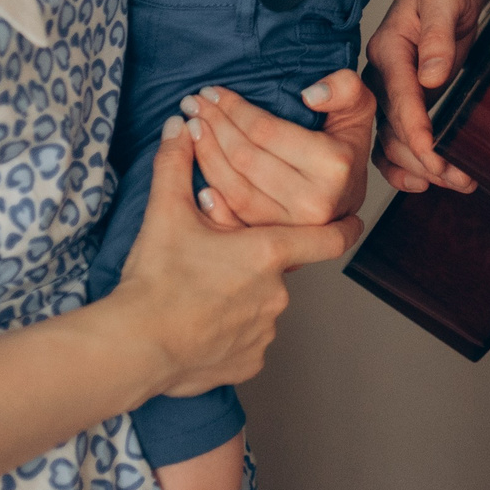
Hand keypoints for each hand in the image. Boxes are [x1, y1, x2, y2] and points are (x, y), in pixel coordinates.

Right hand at [110, 115, 357, 397]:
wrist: (135, 348)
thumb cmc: (156, 280)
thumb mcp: (166, 215)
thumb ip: (175, 166)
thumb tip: (179, 127)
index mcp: (268, 252)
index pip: (329, 238)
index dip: (344, 228)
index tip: (354, 222)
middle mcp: (277, 293)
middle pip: (277, 270)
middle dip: (253, 264)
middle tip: (215, 263)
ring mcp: (265, 331)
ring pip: (261, 306)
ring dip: (241, 298)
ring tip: (201, 295)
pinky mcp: (249, 362)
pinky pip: (247, 341)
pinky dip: (230, 333)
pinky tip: (201, 326)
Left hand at [178, 72, 373, 227]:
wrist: (348, 200)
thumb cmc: (344, 149)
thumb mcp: (357, 109)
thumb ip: (345, 89)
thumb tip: (311, 95)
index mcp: (333, 166)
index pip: (266, 131)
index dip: (234, 109)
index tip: (213, 92)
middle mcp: (313, 202)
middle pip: (245, 158)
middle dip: (213, 125)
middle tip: (192, 104)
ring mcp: (292, 229)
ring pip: (234, 188)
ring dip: (204, 155)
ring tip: (190, 129)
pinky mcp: (275, 244)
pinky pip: (232, 219)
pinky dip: (209, 197)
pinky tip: (192, 174)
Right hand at [365, 0, 481, 193]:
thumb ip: (437, 35)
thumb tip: (431, 75)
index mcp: (388, 46)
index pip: (398, 93)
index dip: (413, 125)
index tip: (431, 150)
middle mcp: (383, 72)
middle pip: (392, 125)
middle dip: (421, 156)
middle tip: (452, 176)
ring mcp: (392, 89)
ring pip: (392, 139)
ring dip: (419, 167)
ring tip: (454, 182)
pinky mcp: (405, 101)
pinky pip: (395, 139)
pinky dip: (404, 165)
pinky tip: (423, 182)